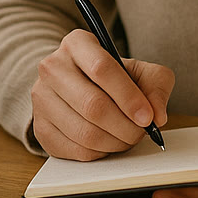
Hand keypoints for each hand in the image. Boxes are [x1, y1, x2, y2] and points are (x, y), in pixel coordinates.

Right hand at [31, 29, 173, 159]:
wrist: (77, 87)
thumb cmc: (111, 79)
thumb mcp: (139, 71)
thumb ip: (156, 86)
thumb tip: (157, 115)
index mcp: (77, 44)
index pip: (101, 68)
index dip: (128, 97)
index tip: (147, 117)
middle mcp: (52, 67)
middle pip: (93, 105)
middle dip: (125, 126)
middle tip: (141, 132)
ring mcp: (42, 99)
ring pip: (85, 132)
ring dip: (115, 143)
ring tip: (128, 138)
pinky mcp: (40, 127)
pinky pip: (76, 150)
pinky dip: (101, 153)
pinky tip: (109, 143)